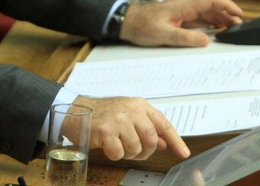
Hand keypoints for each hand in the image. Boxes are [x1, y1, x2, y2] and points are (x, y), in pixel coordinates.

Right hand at [72, 95, 188, 161]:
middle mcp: (131, 110)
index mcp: (139, 105)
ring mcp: (118, 119)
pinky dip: (114, 154)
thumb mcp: (128, 116)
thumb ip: (147, 127)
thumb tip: (164, 142)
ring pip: (136, 148)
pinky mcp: (105, 130)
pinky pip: (119, 153)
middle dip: (145, 151)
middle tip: (134, 151)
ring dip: (127, 153)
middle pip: (152, 139)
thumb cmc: (103, 114)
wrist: (76, 110)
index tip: (183, 153)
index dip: (175, 140)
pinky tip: (107, 145)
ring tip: (117, 144)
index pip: (163, 124)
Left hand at [119, 0, 242, 47]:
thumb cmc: (141, 26)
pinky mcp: (178, 18)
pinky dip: (210, 24)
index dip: (227, 5)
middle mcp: (185, 7)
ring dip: (220, 19)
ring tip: (232, 29)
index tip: (239, 14)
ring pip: (206, 13)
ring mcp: (182, 12)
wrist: (126, 21)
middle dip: (228, 15)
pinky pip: (198, 19)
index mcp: (183, 6)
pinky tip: (215, 31)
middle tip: (240, 27)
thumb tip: (206, 40)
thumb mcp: (163, 34)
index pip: (210, 0)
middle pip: (212, 7)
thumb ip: (185, 37)